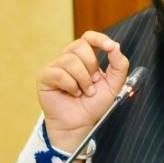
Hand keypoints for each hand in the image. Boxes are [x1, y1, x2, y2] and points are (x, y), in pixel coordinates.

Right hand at [37, 31, 129, 151]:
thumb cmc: (94, 104)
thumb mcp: (114, 84)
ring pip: (70, 60)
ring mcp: (55, 66)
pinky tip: (72, 93)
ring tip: (83, 92)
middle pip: (81, 46)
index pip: (89, 37)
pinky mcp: (45, 77)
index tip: (110, 47)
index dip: (100, 39)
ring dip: (83, 80)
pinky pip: (59, 73)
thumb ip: (119, 65)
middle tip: (93, 83)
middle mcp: (68, 58)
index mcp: (85, 57)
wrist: (80, 124)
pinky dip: (70, 85)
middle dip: (92, 66)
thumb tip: (116, 47)